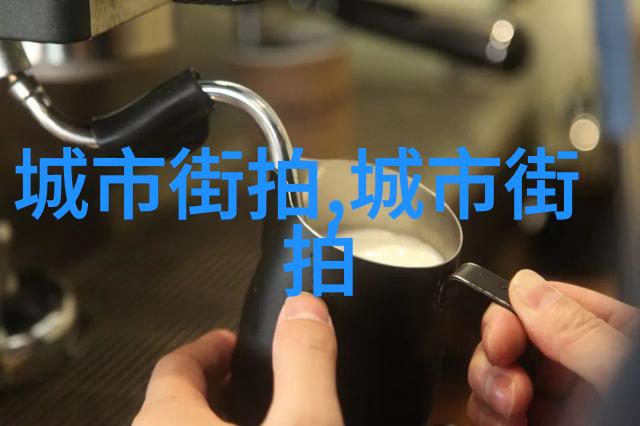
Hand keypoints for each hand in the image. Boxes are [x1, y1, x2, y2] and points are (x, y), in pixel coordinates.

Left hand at [133, 293, 343, 425]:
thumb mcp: (304, 424)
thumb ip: (304, 360)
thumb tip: (306, 309)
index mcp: (168, 421)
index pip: (175, 366)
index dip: (210, 348)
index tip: (232, 343)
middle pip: (176, 401)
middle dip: (218, 387)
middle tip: (252, 384)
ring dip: (217, 420)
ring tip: (259, 417)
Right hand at [467, 270, 639, 425]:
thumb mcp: (619, 374)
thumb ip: (577, 330)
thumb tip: (526, 286)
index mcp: (611, 334)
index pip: (546, 300)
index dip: (512, 314)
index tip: (500, 340)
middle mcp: (581, 364)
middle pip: (510, 337)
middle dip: (495, 359)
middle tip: (510, 388)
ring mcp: (560, 400)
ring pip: (494, 373)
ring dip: (488, 390)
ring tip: (510, 414)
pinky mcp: (536, 425)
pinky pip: (493, 410)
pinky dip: (486, 416)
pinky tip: (505, 425)